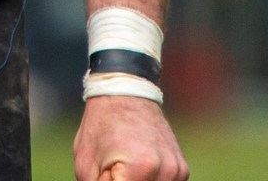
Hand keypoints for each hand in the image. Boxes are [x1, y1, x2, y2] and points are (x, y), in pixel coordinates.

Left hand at [74, 94, 188, 180]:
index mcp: (140, 170)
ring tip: (123, 171)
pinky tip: (136, 174)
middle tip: (114, 173)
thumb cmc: (100, 128)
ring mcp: (176, 172)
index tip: (108, 178)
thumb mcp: (86, 166)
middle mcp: (165, 172)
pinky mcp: (181, 171)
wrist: (126, 94)